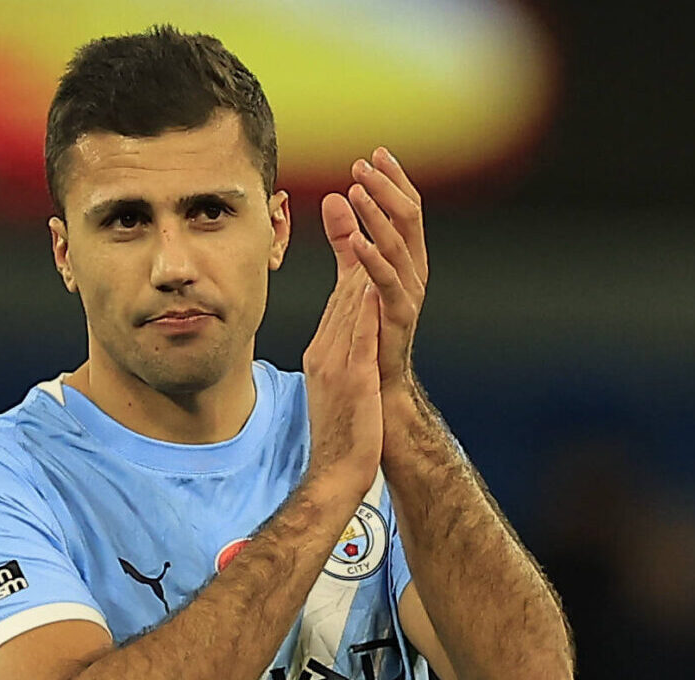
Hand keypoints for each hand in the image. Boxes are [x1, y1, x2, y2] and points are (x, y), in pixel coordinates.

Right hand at [303, 194, 383, 498]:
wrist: (336, 474)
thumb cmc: (342, 435)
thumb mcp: (342, 385)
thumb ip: (344, 354)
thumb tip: (351, 337)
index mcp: (325, 349)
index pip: (341, 291)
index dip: (350, 248)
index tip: (353, 209)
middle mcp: (326, 349)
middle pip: (343, 285)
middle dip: (351, 236)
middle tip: (357, 190)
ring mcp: (335, 362)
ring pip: (347, 302)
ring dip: (356, 259)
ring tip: (365, 219)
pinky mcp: (349, 377)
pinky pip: (356, 336)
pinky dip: (361, 307)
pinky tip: (369, 280)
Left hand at [325, 147, 425, 393]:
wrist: (376, 382)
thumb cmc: (366, 328)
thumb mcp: (352, 273)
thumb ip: (345, 237)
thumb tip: (334, 198)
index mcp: (406, 259)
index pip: (406, 209)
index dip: (393, 181)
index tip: (375, 154)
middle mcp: (414, 271)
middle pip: (409, 218)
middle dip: (387, 188)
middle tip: (364, 165)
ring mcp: (409, 293)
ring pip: (399, 244)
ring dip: (379, 215)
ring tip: (358, 190)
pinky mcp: (397, 316)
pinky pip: (387, 281)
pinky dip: (373, 257)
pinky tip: (356, 239)